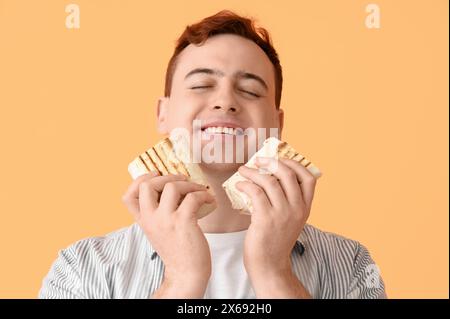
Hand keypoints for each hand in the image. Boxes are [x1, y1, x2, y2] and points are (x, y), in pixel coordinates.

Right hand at [122, 172, 215, 297]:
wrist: (187, 273)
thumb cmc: (178, 250)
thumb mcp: (159, 230)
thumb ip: (158, 212)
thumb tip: (172, 186)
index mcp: (143, 221)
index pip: (127, 196)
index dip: (139, 179)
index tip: (156, 175)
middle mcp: (150, 219)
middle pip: (147, 184)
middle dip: (167, 177)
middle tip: (183, 180)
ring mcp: (166, 220)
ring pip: (172, 186)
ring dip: (190, 184)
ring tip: (199, 190)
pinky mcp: (183, 222)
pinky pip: (193, 197)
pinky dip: (204, 195)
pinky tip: (209, 200)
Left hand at [236, 157, 316, 279]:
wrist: (269, 265)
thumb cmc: (275, 241)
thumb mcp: (290, 220)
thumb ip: (287, 202)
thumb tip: (270, 177)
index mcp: (305, 208)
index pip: (309, 178)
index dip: (295, 164)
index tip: (281, 158)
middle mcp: (297, 209)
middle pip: (287, 174)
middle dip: (271, 162)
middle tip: (258, 160)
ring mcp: (282, 214)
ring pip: (269, 181)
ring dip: (253, 172)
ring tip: (243, 170)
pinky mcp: (266, 219)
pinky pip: (255, 192)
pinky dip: (246, 184)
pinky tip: (240, 185)